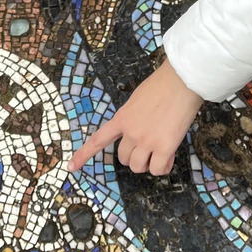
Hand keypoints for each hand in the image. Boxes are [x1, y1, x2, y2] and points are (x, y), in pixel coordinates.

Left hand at [69, 58, 203, 175]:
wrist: (181, 81)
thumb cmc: (162, 85)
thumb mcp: (137, 100)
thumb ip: (133, 118)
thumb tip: (139, 136)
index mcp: (121, 118)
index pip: (98, 140)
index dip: (83, 155)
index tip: (70, 167)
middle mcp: (130, 132)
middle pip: (123, 159)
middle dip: (134, 157)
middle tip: (148, 148)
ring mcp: (146, 140)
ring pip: (139, 167)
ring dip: (148, 163)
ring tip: (160, 151)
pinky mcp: (164, 147)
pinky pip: (158, 170)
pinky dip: (163, 167)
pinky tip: (170, 156)